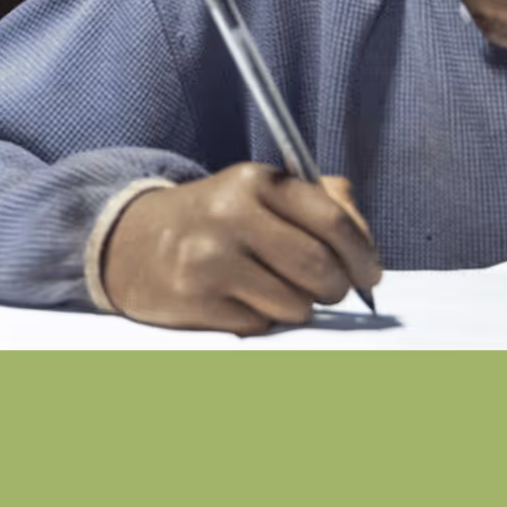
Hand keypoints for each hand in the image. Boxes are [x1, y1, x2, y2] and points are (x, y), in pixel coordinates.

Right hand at [97, 163, 379, 334]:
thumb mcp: (262, 190)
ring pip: (296, 305)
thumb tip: (365, 244)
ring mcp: (210, 260)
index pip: (332, 221)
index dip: (363, 255)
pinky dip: (263, 320)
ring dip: (298, 306)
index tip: (369, 274)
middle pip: (319, 268)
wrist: (136, 242)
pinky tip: (242, 299)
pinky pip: (262, 326)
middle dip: (335, 287)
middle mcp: (230, 215)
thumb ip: (323, 201)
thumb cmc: (219, 218)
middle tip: (329, 288)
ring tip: (276, 289)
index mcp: (254, 180)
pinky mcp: (197, 301)